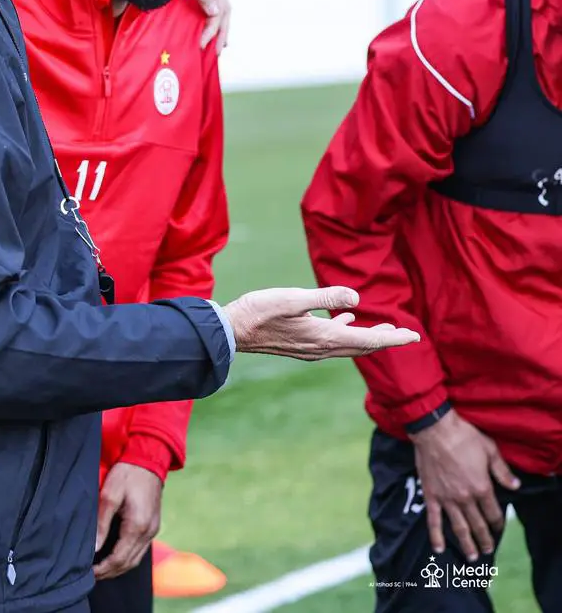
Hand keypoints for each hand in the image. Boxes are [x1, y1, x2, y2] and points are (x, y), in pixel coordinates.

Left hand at [93, 463, 162, 580]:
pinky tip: (115, 556)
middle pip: (129, 563)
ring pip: (136, 559)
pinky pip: (140, 549)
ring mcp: (153, 530)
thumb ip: (102, 523)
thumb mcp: (109, 494)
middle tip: (92, 574)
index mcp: (137, 526)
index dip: (103, 569)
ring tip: (101, 569)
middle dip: (110, 572)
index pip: (119, 559)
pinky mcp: (153, 525)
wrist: (148, 458)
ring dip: (119, 567)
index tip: (88, 572)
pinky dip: (127, 557)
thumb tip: (94, 547)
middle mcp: (149, 532)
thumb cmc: (127, 473)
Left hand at [180, 0, 230, 52]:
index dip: (213, 28)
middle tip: (215, 52)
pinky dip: (211, 18)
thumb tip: (215, 12)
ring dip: (219, 27)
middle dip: (221, 32)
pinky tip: (207, 28)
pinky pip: (208, 2)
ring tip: (217, 45)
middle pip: (224, 9)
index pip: (219, 8)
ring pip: (219, 7)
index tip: (202, 44)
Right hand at [222, 286, 420, 359]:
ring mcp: (310, 350)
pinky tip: (344, 320)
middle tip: (406, 335)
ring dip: (367, 338)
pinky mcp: (300, 345)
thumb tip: (357, 298)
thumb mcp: (292, 298)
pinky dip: (346, 333)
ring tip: (383, 329)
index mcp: (323, 337)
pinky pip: (333, 342)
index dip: (393, 338)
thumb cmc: (258, 311)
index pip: (368, 340)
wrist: (232, 331)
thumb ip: (324, 297)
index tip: (414, 336)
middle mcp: (321, 348)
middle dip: (385, 340)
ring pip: (348, 346)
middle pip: (362, 346)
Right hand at [411, 410, 519, 561]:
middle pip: (478, 524)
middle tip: (488, 549)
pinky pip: (433, 519)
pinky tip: (438, 548)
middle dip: (485, 539)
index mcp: (482, 488)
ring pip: (459, 527)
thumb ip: (502, 471)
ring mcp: (447, 499)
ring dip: (467, 544)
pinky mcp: (431, 495)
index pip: (493, 513)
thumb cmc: (463, 436)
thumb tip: (516, 486)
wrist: (434, 429)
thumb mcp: (490, 450)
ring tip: (472, 557)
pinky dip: (436, 535)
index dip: (498, 522)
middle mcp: (466, 498)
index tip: (499, 528)